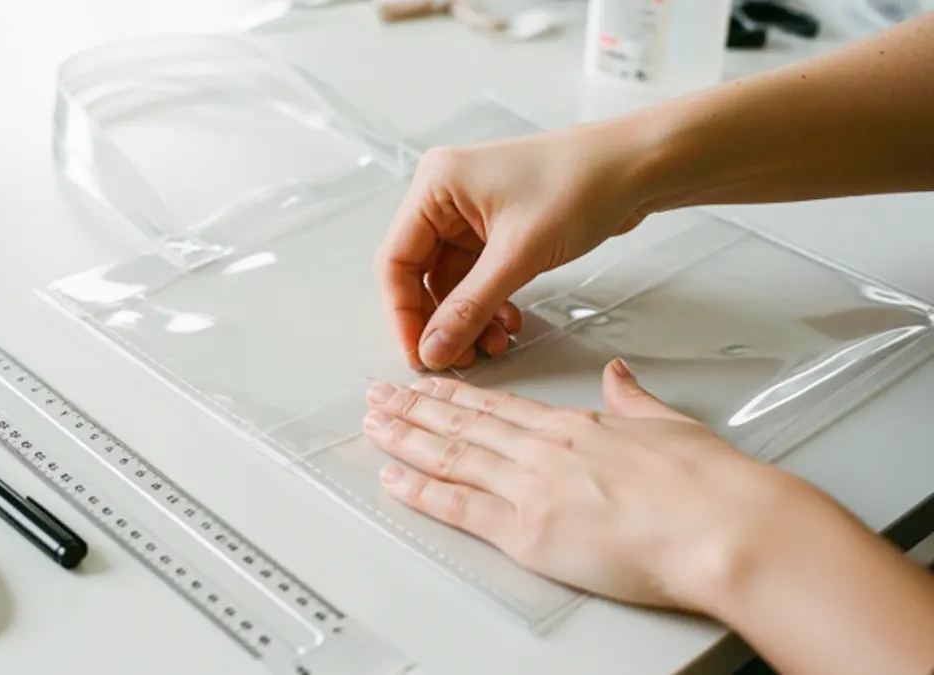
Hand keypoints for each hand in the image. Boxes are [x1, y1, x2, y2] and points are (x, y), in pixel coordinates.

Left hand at [361, 359, 807, 609]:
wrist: (726, 526)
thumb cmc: (710, 486)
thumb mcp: (668, 424)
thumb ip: (634, 399)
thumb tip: (619, 376)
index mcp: (575, 426)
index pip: (499, 406)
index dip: (456, 394)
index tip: (428, 384)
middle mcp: (543, 451)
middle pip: (463, 424)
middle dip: (415, 409)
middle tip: (378, 396)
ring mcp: (530, 488)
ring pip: (451, 456)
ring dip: (406, 440)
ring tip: (373, 426)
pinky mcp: (528, 531)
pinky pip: (460, 507)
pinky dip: (421, 493)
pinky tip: (394, 479)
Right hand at [374, 119, 656, 371]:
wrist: (638, 168)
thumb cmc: (583, 182)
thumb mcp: (518, 254)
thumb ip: (469, 307)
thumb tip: (433, 347)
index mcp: (436, 185)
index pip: (396, 260)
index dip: (403, 313)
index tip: (419, 352)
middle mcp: (446, 196)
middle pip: (420, 274)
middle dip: (440, 320)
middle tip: (457, 357)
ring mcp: (471, 213)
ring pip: (451, 282)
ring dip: (468, 317)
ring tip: (493, 344)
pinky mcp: (497, 228)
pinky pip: (477, 277)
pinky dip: (488, 304)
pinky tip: (507, 323)